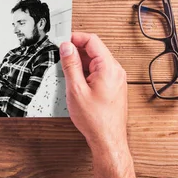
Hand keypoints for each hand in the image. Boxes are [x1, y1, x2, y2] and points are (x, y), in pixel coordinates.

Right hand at [60, 32, 127, 152]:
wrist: (108, 139)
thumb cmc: (95, 120)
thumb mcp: (76, 89)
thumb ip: (70, 65)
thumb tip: (66, 47)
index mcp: (109, 68)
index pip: (92, 40)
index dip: (75, 38)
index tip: (62, 41)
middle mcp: (116, 71)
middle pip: (94, 49)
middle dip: (76, 51)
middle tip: (61, 57)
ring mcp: (116, 78)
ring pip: (95, 61)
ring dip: (80, 62)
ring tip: (67, 74)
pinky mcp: (113, 86)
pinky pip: (98, 71)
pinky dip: (86, 72)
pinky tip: (76, 82)